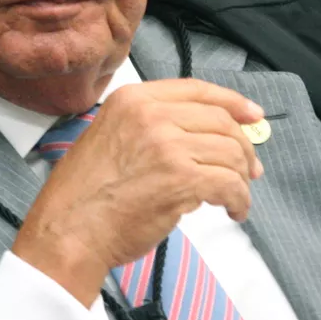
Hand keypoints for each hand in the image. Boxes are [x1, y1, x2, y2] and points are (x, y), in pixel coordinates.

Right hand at [11, 78, 264, 304]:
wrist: (69, 229)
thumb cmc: (84, 195)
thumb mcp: (109, 137)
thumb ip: (150, 128)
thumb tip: (201, 138)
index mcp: (132, 99)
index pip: (196, 89)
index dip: (231, 103)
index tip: (252, 115)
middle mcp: (151, 114)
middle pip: (220, 121)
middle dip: (243, 146)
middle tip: (250, 169)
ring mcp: (167, 144)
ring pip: (230, 152)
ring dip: (242, 177)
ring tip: (237, 195)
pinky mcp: (181, 178)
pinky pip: (229, 183)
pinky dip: (240, 199)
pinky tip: (233, 210)